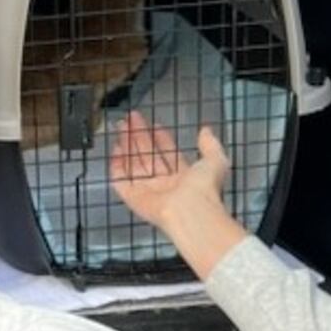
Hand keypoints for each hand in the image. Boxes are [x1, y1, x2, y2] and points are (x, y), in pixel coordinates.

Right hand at [111, 111, 229, 222]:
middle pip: (148, 156)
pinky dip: (117, 165)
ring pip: (134, 164)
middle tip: (131, 119)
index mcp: (183, 176)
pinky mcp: (133, 197)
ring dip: (127, 145)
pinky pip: (122, 180)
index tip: (155, 125)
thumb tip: (206, 131)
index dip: (161, 139)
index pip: (169, 154)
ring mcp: (148, 190)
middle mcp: (164, 183)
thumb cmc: (204, 188)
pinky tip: (115, 149)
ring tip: (122, 126)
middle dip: (139, 136)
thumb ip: (210, 145)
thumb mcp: (215, 161)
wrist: (190, 210)